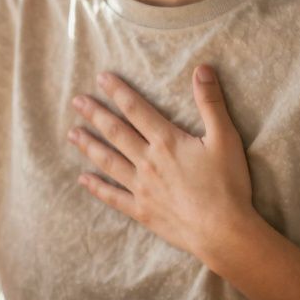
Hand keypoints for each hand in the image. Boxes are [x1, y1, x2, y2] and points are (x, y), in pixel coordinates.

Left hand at [66, 65, 256, 263]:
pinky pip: (113, 197)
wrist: (222, 231)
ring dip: (89, 146)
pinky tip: (83, 179)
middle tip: (76, 101)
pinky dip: (97, 187)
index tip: (100, 78)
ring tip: (72, 133)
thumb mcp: (225, 138)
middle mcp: (147, 161)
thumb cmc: (227, 184)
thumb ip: (211, 102)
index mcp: (166, 141)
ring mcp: (141, 188)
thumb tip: (202, 68)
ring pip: (108, 161)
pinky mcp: (141, 211)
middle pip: (116, 133)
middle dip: (95, 114)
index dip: (118, 92)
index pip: (136, 109)